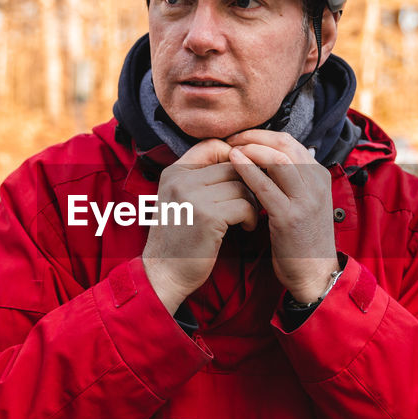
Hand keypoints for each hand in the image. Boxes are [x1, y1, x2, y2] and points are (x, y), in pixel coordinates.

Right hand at [142, 138, 259, 313]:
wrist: (164, 273)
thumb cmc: (178, 238)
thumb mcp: (178, 200)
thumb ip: (198, 179)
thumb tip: (237, 161)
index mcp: (174, 172)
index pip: (211, 145)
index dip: (234, 157)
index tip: (243, 176)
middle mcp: (181, 180)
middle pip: (233, 165)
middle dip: (249, 182)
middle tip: (254, 199)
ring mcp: (194, 197)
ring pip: (242, 185)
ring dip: (253, 201)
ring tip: (250, 216)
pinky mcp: (208, 217)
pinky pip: (244, 205)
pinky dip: (252, 216)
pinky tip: (247, 227)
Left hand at [226, 130, 339, 302]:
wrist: (315, 273)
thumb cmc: (303, 239)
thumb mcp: (304, 202)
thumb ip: (292, 181)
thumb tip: (269, 158)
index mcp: (319, 176)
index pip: (290, 142)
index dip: (263, 135)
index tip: (241, 137)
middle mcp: (316, 184)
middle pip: (285, 144)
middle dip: (255, 137)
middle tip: (232, 138)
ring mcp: (305, 200)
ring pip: (278, 160)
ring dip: (251, 149)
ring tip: (230, 148)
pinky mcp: (290, 217)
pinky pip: (266, 186)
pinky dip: (247, 171)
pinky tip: (233, 164)